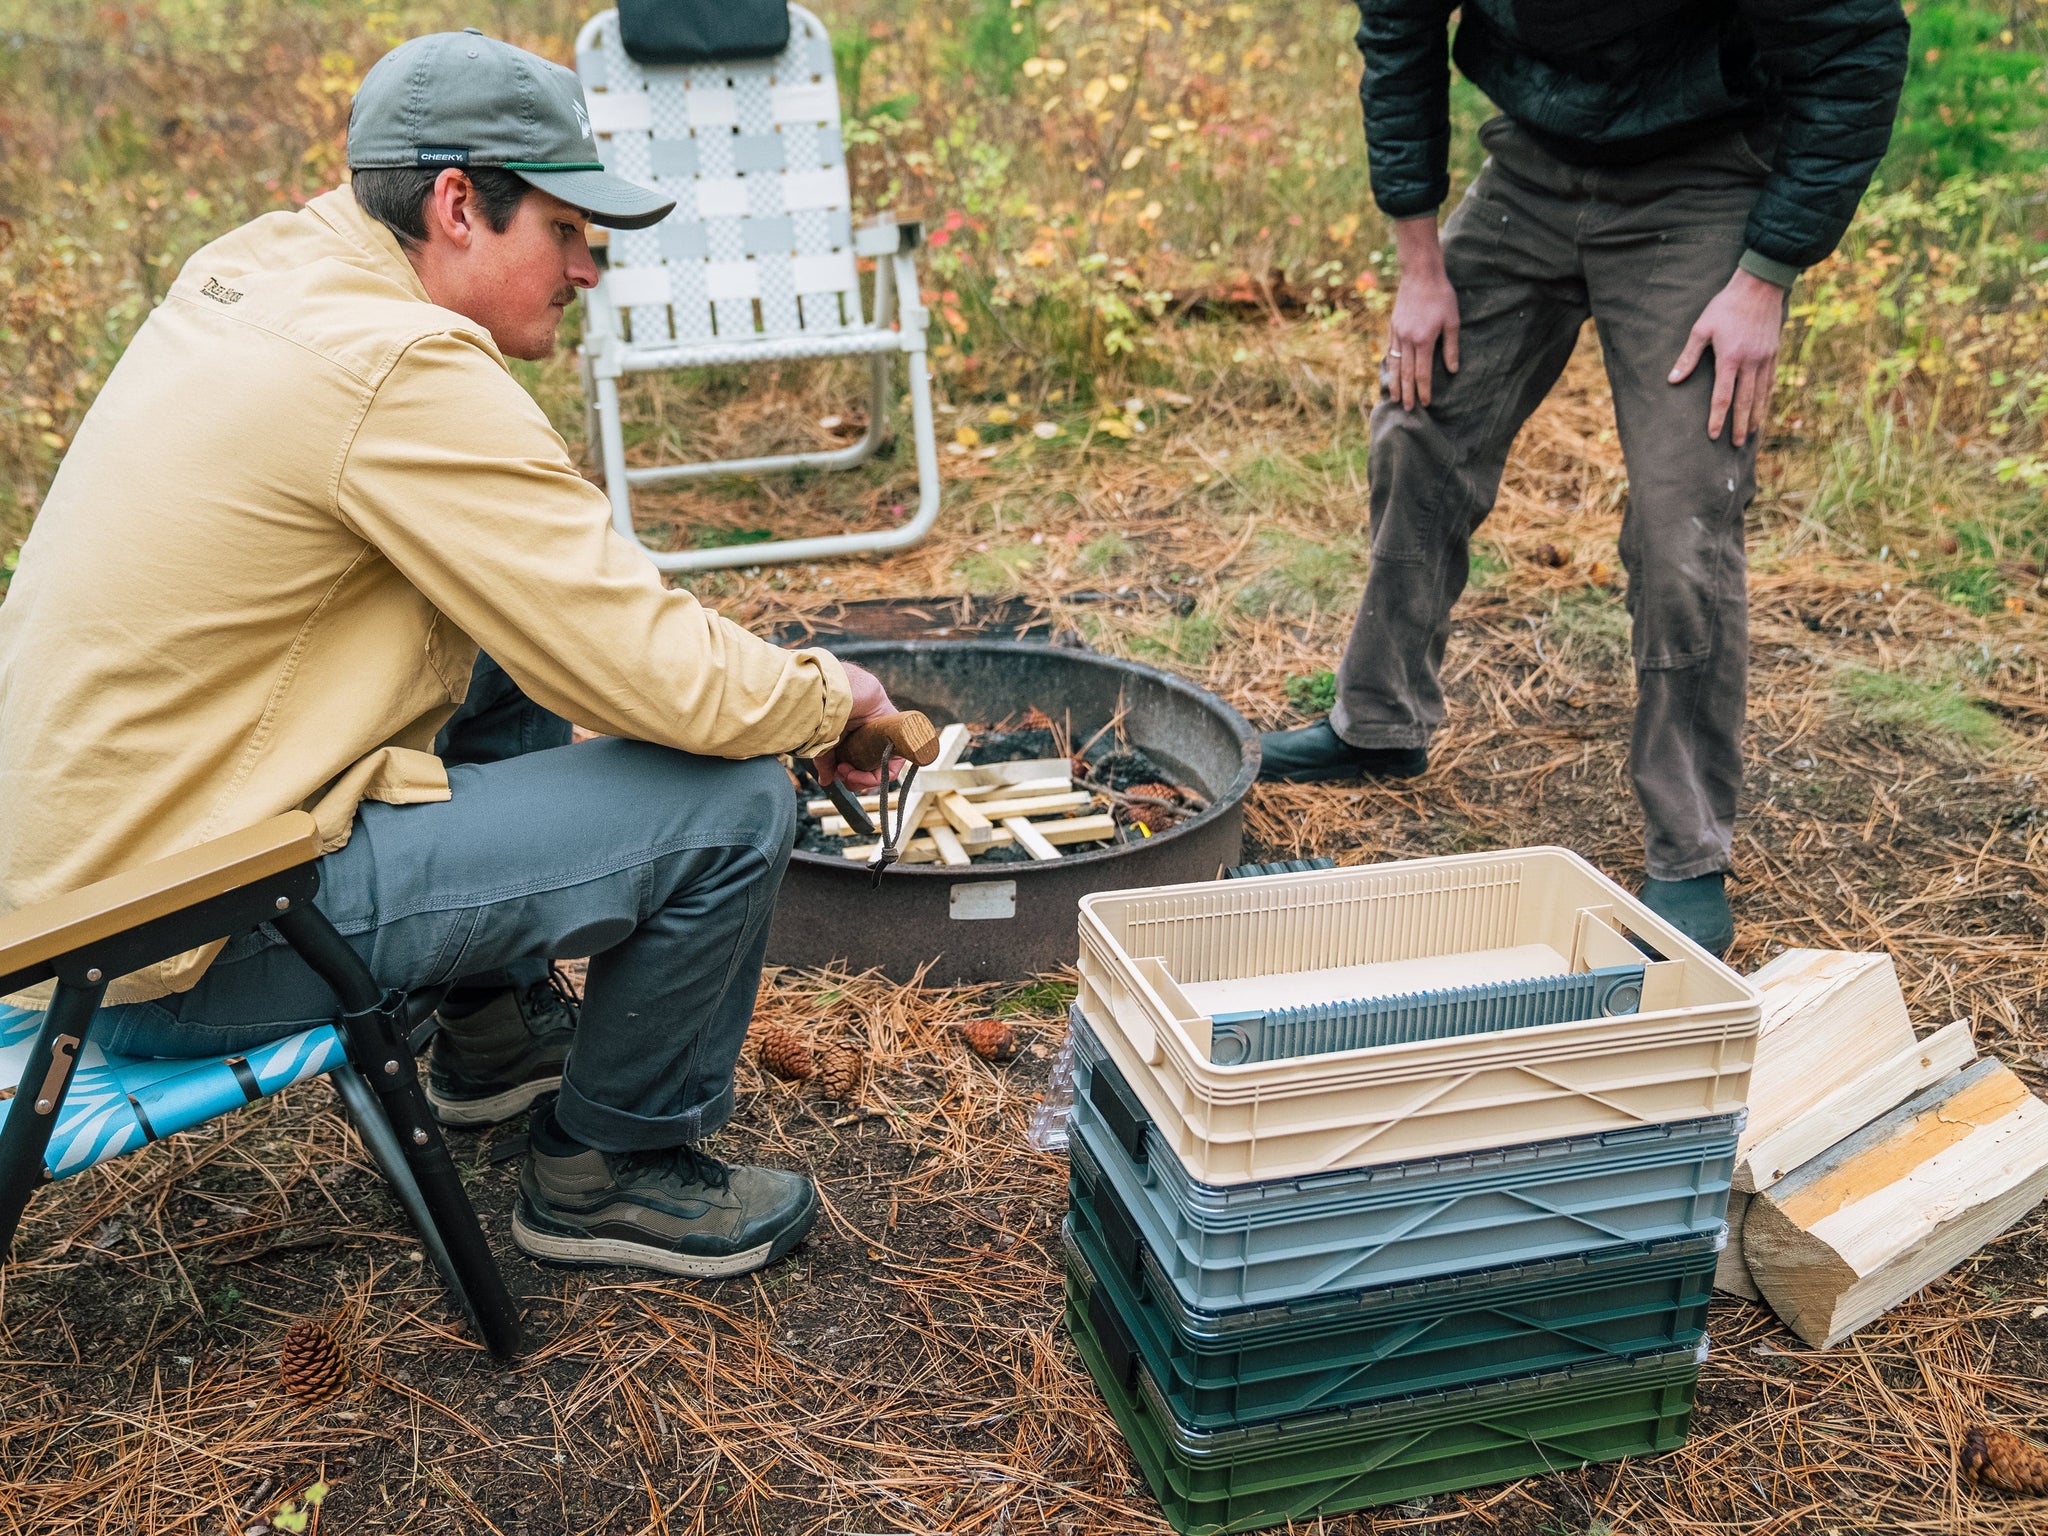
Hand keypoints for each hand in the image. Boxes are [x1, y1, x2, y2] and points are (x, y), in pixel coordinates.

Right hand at [812, 660, 896, 792]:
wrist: (836, 689)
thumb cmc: (826, 707)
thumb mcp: (824, 741)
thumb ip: (826, 762)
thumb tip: (825, 781)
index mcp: (853, 737)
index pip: (858, 764)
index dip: (850, 777)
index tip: (838, 776)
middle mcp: (869, 737)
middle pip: (869, 768)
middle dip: (855, 779)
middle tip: (842, 775)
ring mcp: (883, 735)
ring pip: (882, 767)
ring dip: (865, 778)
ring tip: (848, 771)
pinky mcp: (895, 731)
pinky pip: (897, 759)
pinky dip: (884, 773)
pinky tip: (868, 774)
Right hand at [1387, 215, 1458, 409]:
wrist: (1420, 274)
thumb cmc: (1441, 296)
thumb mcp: (1452, 321)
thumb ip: (1451, 347)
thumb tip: (1452, 370)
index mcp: (1423, 340)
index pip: (1422, 373)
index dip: (1424, 390)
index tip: (1426, 403)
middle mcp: (1407, 340)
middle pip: (1405, 373)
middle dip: (1408, 393)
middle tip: (1408, 409)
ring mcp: (1397, 334)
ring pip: (1394, 365)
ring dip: (1395, 384)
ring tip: (1396, 398)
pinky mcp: (1392, 327)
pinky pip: (1390, 351)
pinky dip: (1390, 366)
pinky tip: (1390, 374)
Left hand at [1668, 269, 1787, 446]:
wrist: (1760, 287)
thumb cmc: (1725, 306)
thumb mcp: (1702, 328)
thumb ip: (1688, 357)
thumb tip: (1673, 380)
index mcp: (1730, 359)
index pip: (1722, 397)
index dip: (1717, 418)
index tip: (1713, 435)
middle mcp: (1750, 363)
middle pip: (1745, 402)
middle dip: (1740, 425)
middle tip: (1736, 444)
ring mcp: (1765, 359)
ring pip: (1761, 394)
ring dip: (1756, 416)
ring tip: (1752, 433)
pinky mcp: (1774, 353)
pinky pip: (1771, 382)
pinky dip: (1767, 398)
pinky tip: (1764, 408)